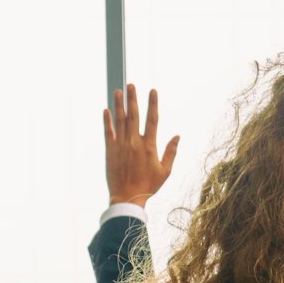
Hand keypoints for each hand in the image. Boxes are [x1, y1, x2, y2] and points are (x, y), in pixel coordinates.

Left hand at [104, 84, 179, 206]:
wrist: (127, 198)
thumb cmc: (148, 186)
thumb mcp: (165, 171)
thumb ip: (171, 152)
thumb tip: (178, 136)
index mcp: (149, 146)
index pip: (152, 119)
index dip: (153, 103)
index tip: (153, 90)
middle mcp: (134, 142)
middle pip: (134, 115)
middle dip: (133, 98)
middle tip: (131, 85)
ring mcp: (121, 146)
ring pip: (120, 120)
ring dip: (119, 105)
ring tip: (118, 91)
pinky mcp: (110, 151)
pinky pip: (108, 132)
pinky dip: (107, 121)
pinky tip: (106, 110)